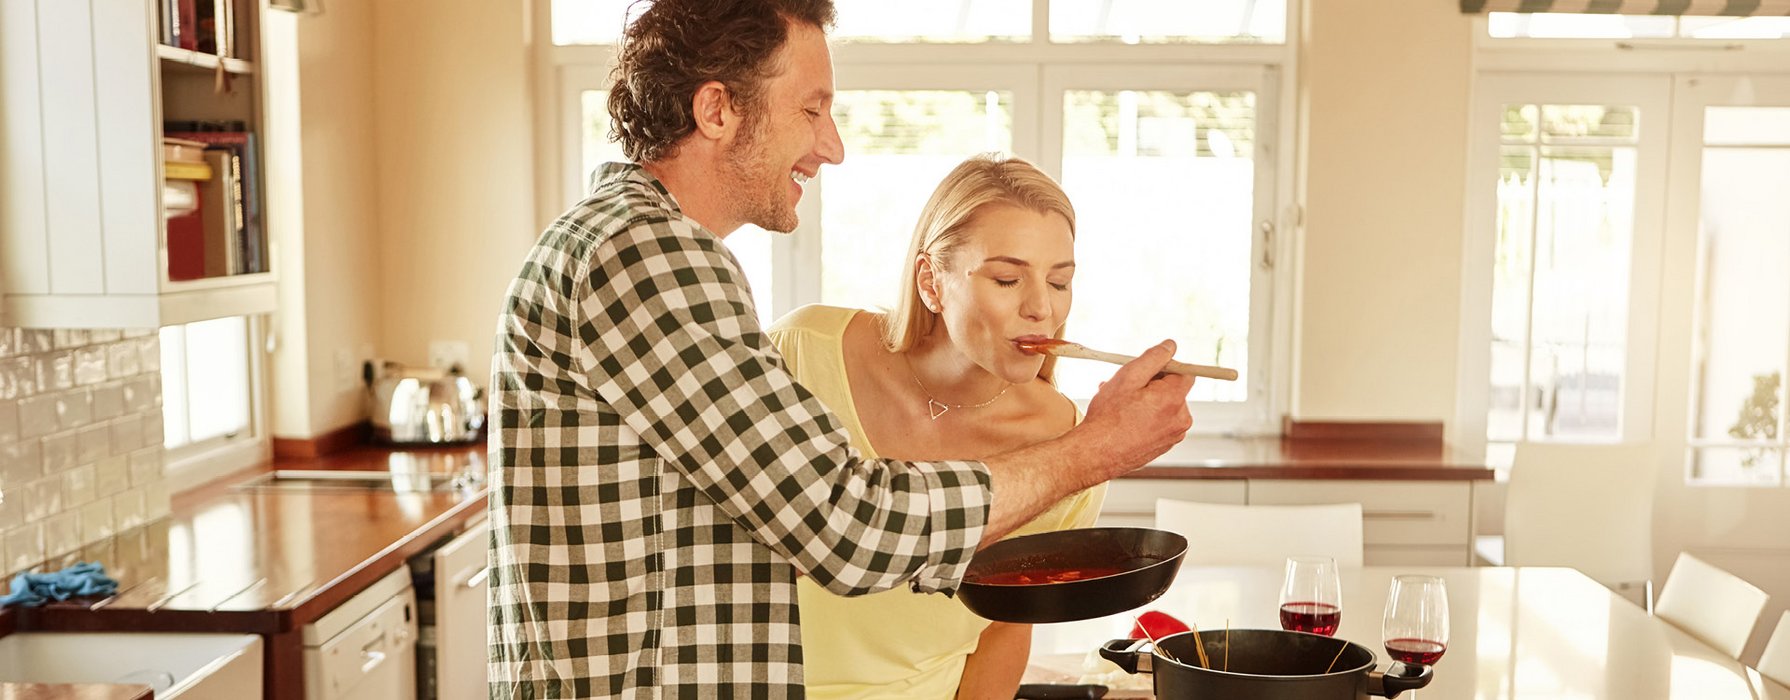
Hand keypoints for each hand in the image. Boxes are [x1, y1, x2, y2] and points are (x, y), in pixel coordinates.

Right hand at [1077, 340, 1193, 479]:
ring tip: (1119, 404)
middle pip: (1174, 390)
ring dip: (1145, 401)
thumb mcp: (1128, 377)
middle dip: (1151, 385)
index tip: (1146, 371)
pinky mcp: (1164, 446)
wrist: (1096, 453)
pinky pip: (1159, 423)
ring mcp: (1173, 436)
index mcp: (1174, 399)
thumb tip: (1171, 346)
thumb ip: (1154, 358)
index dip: (1165, 368)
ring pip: (1164, 407)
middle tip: (1125, 387)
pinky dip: (1145, 418)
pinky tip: (1124, 419)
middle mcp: (1180, 419)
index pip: (1184, 372)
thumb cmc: (1108, 417)